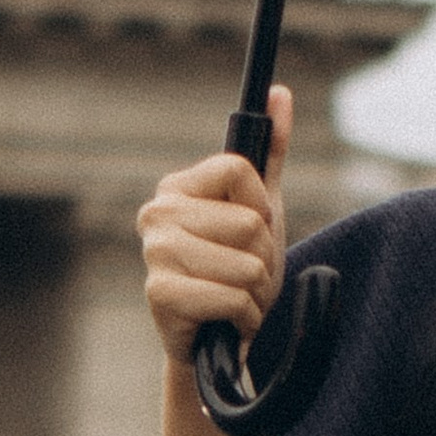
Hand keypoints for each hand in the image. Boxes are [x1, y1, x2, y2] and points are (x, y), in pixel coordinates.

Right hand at [139, 87, 290, 362]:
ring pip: (246, 264)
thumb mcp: (261, 208)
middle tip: (242, 274)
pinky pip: (234, 297)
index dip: (261, 205)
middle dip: (262, 258)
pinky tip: (226, 320)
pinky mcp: (160, 295)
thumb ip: (271, 151)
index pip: (240, 169)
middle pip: (249, 222)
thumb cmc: (237, 270)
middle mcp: (157, 214)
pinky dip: (244, 316)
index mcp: (176, 187)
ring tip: (236, 298)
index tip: (252, 230)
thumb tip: (280, 93)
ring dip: (256, 292)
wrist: (221, 341)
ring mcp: (155, 254)